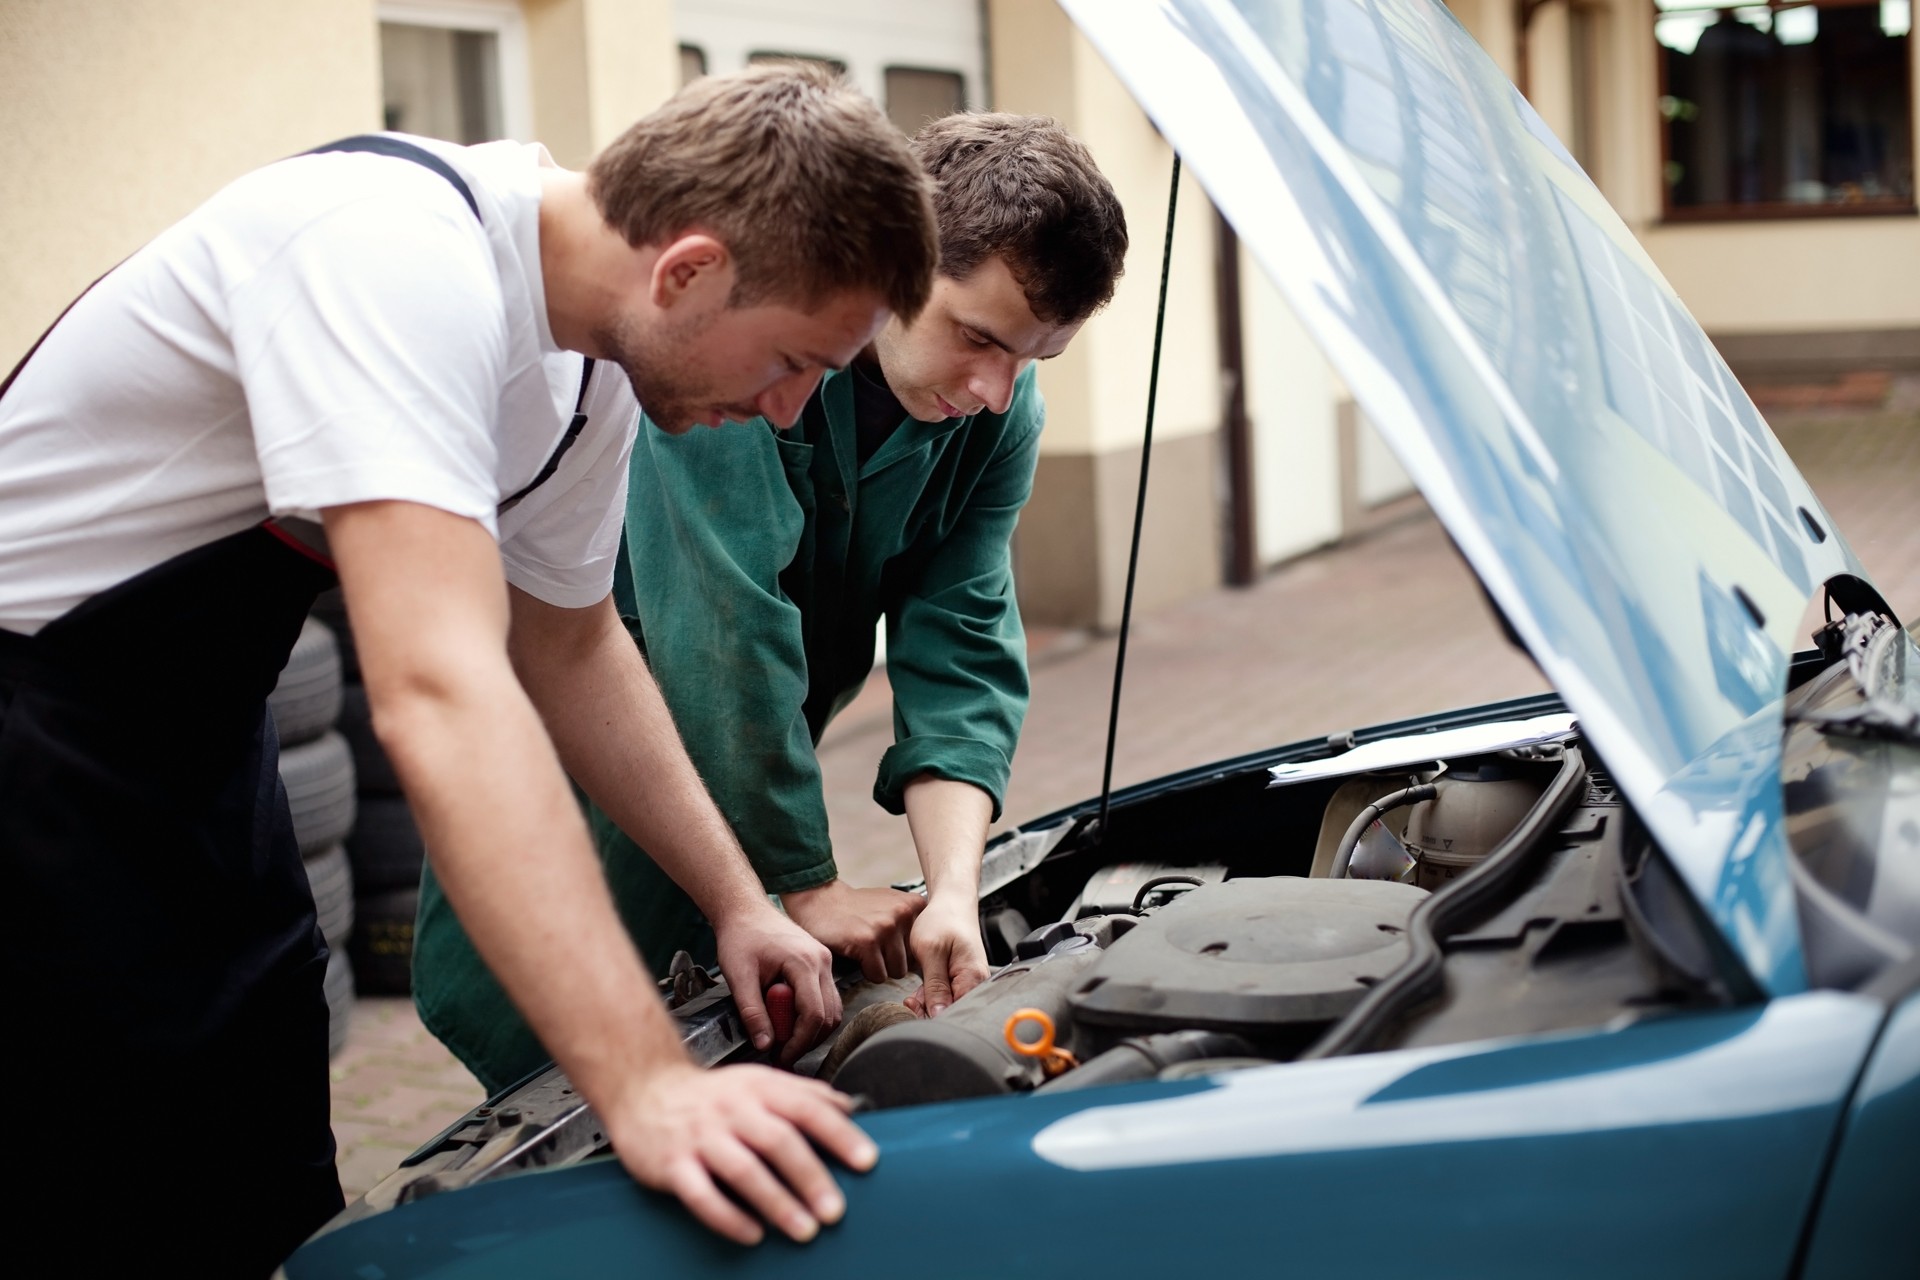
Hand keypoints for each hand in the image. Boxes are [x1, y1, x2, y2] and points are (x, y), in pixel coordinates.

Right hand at [608, 1061, 877, 1244]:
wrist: (645, 1089)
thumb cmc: (712, 1095)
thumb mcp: (759, 1082)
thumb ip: (803, 1095)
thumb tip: (851, 1109)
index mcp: (759, 1088)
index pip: (806, 1108)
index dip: (839, 1134)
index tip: (867, 1161)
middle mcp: (732, 1110)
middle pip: (778, 1141)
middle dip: (811, 1177)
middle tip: (836, 1211)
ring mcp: (700, 1137)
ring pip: (742, 1170)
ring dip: (777, 1203)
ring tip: (804, 1230)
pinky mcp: (671, 1165)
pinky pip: (701, 1195)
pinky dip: (729, 1218)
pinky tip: (753, 1235)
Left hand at [712, 901, 840, 1064]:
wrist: (745, 910)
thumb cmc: (740, 937)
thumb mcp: (738, 977)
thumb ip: (752, 1012)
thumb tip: (765, 1045)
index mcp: (804, 963)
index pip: (813, 1015)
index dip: (799, 1042)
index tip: (780, 1055)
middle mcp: (822, 962)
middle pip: (829, 1015)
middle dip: (807, 1040)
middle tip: (781, 1051)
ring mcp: (825, 961)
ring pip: (832, 1009)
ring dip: (811, 1029)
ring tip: (783, 1037)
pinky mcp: (821, 964)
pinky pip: (827, 998)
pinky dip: (812, 1014)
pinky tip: (789, 1018)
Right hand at [782, 878, 925, 983]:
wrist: (822, 900)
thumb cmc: (858, 908)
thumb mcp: (892, 904)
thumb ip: (912, 924)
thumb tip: (930, 956)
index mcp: (914, 905)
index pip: (925, 948)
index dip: (906, 952)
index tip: (891, 945)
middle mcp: (904, 913)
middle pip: (912, 962)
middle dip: (893, 961)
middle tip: (875, 949)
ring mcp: (886, 927)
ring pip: (896, 971)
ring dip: (880, 968)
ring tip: (866, 951)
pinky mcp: (867, 941)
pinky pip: (877, 975)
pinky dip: (866, 971)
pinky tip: (856, 954)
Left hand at [902, 894, 989, 1017]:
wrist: (951, 902)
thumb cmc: (944, 920)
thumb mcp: (932, 952)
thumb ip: (935, 986)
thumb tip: (938, 1014)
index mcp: (973, 978)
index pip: (956, 1012)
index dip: (934, 1016)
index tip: (915, 1008)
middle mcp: (975, 983)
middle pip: (952, 1012)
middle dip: (928, 1011)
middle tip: (911, 1000)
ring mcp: (969, 982)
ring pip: (947, 1006)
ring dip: (927, 1003)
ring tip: (913, 994)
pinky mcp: (960, 980)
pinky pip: (946, 997)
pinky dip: (931, 996)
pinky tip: (921, 989)